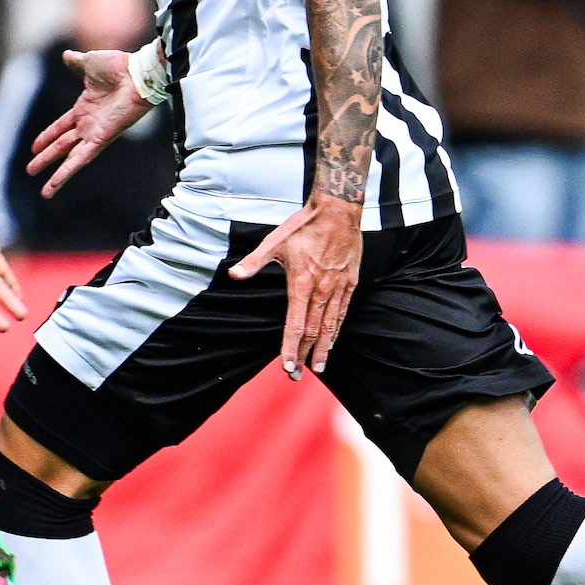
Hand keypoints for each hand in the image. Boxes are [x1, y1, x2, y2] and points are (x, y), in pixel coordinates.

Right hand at [24, 48, 153, 196]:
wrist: (137, 73)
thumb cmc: (120, 66)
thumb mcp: (90, 62)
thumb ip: (77, 62)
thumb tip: (66, 55)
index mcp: (84, 108)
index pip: (61, 126)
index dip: (47, 136)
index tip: (34, 147)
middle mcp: (88, 124)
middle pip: (62, 145)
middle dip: (46, 158)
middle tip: (31, 169)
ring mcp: (94, 133)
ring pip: (69, 157)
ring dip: (56, 174)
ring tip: (45, 190)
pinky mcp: (101, 140)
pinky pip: (80, 159)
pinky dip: (67, 172)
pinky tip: (55, 184)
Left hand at [229, 192, 361, 377]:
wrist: (337, 209)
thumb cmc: (304, 225)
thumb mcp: (274, 242)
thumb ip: (254, 262)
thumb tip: (234, 275)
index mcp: (301, 284)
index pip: (295, 325)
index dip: (290, 348)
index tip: (287, 366)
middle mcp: (321, 290)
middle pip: (313, 331)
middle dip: (304, 356)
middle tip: (298, 375)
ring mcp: (338, 287)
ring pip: (331, 325)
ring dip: (324, 349)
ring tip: (319, 367)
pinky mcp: (350, 282)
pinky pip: (343, 311)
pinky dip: (337, 329)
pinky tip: (333, 340)